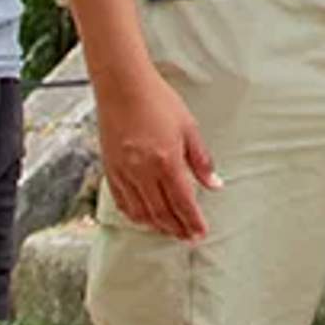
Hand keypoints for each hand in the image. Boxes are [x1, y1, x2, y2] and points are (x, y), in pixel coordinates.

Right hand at [95, 64, 219, 239]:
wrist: (123, 87)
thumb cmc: (158, 101)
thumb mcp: (189, 127)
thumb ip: (201, 160)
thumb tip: (214, 184)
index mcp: (166, 161)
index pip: (183, 202)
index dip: (193, 221)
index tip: (200, 232)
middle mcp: (143, 172)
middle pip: (161, 212)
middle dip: (177, 228)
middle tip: (189, 238)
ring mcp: (124, 172)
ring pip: (141, 212)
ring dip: (157, 225)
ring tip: (170, 230)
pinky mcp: (110, 169)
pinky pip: (122, 201)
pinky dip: (135, 214)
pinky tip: (144, 217)